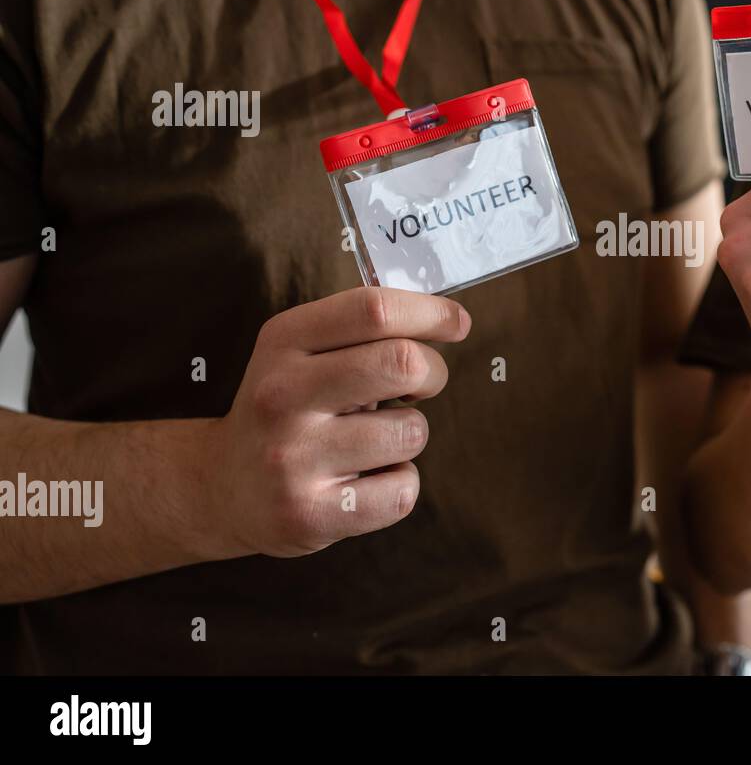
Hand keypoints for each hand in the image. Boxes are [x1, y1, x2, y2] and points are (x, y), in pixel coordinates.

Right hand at [201, 286, 470, 557]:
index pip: (372, 310)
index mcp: (282, 342)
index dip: (430, 312)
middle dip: (433, 372)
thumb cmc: (289, 407)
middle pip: (402, 363)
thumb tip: (447, 320)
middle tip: (420, 387)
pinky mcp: (310, 515)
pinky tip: (365, 482)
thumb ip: (362, 330)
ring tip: (373, 441)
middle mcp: (281, 395)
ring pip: (411, 431)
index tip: (456, 323)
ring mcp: (292, 458)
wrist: (220, 486)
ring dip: (410, 434)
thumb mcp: (301, 351)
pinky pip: (402, 490)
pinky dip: (399, 485)